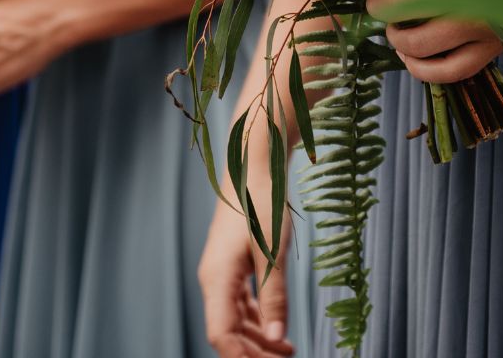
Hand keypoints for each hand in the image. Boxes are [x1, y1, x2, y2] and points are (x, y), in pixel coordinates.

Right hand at [199, 179, 293, 356]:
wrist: (253, 164)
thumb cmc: (262, 202)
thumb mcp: (273, 251)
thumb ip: (275, 297)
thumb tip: (278, 339)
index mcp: (217, 278)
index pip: (222, 335)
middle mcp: (214, 278)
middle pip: (227, 332)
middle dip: (254, 353)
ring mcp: (221, 270)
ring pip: (234, 319)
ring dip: (258, 339)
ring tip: (288, 352)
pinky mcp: (231, 263)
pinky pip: (240, 303)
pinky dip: (258, 320)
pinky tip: (277, 328)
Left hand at [365, 0, 501, 82]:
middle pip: (400, 5)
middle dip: (380, 7)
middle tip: (380, 5)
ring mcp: (482, 21)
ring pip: (418, 43)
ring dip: (397, 39)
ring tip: (397, 30)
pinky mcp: (492, 49)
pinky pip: (446, 71)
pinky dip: (419, 68)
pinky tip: (410, 56)